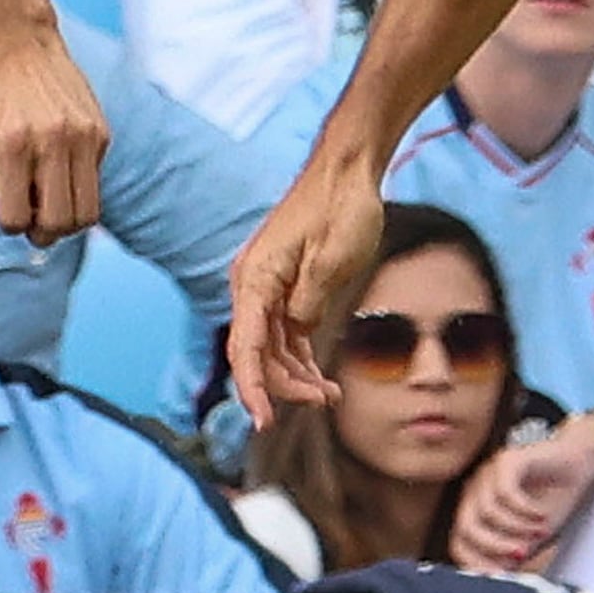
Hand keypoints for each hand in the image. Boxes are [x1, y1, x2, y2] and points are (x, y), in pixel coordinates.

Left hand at [0, 25, 104, 245]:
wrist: (18, 46)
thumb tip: (16, 220)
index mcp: (12, 148)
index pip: (18, 220)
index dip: (13, 224)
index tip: (10, 211)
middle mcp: (52, 142)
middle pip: (60, 224)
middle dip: (45, 232)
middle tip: (36, 221)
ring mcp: (82, 137)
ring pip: (88, 212)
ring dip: (68, 219)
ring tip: (51, 204)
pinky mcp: (100, 132)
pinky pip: (95, 182)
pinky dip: (78, 186)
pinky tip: (59, 166)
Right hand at [225, 152, 389, 426]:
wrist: (347, 171)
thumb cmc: (342, 208)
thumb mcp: (333, 260)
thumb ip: (309, 303)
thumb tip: (297, 330)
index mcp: (256, 279)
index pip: (246, 347)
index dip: (253, 388)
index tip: (264, 421)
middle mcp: (253, 286)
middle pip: (256, 354)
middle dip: (284, 385)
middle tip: (324, 400)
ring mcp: (267, 287)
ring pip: (271, 348)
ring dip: (295, 376)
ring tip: (329, 395)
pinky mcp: (283, 288)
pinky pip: (283, 335)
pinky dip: (299, 358)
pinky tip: (320, 376)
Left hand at [451, 411, 593, 571]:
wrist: (577, 463)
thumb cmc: (552, 501)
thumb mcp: (531, 537)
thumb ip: (512, 556)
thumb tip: (497, 580)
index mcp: (476, 513)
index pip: (460, 544)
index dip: (477, 563)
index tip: (503, 576)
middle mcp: (475, 493)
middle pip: (466, 528)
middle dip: (494, 546)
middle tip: (523, 554)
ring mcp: (488, 474)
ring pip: (487, 511)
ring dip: (516, 527)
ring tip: (541, 532)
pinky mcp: (506, 460)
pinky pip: (506, 491)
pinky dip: (525, 510)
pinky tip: (542, 515)